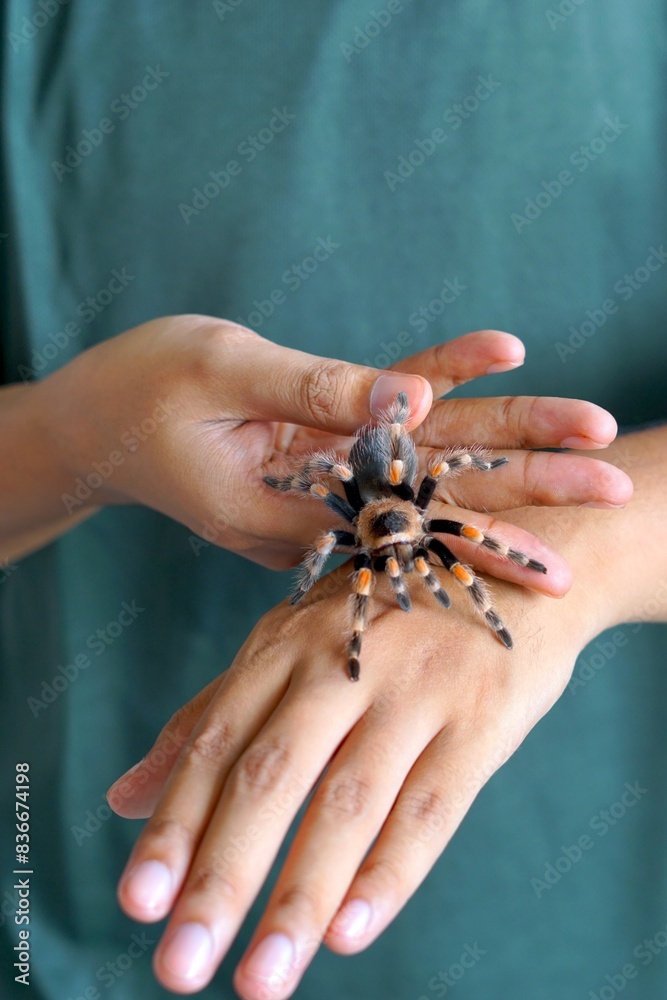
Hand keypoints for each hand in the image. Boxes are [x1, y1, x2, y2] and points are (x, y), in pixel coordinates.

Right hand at [34, 316, 628, 570]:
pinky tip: (502, 350)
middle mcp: (323, 498)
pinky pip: (391, 408)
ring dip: (513, 444)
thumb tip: (410, 397)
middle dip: (530, 489)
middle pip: (441, 491)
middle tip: (616, 485)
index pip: (411, 519)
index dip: (490, 522)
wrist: (99, 423)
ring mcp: (328, 472)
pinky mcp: (324, 437)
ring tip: (593, 433)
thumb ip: (314, 387)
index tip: (566, 539)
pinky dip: (444, 378)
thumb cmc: (141, 394)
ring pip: (432, 454)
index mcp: (293, 504)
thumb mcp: (220, 375)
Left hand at [106, 441, 647, 996]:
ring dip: (300, 897)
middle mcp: (344, 659)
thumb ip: (215, 716)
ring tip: (261, 979)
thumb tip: (122, 799)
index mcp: (287, 642)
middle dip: (222, 874)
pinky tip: (349, 932)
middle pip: (272, 774)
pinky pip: (432, 805)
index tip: (136, 904)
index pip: (217, 740)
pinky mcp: (482, 717)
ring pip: (349, 801)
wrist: (517, 579)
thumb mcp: (296, 650)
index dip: (174, 822)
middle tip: (178, 967)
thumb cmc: (389, 623)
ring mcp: (416, 686)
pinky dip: (390, 872)